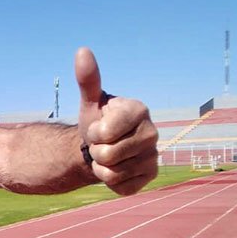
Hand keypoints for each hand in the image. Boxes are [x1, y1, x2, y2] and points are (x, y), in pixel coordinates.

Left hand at [74, 47, 158, 195]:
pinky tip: (116, 169)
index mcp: (140, 110)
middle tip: (102, 144)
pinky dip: (111, 182)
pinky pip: (121, 186)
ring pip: (113, 173)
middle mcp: (153, 133)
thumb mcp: (90, 101)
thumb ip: (88, 79)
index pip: (105, 132)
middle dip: (97, 152)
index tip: (99, 128)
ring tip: (108, 156)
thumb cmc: (98, 121)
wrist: (102, 148)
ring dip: (102, 168)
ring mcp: (154, 156)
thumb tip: (82, 51)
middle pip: (108, 155)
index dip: (94, 133)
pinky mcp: (151, 177)